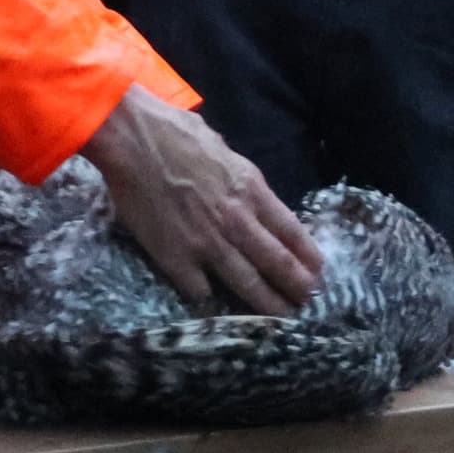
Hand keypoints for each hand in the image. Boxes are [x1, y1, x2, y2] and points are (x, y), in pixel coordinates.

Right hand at [78, 86, 320, 312]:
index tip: (319, 272)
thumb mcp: (227, 153)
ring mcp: (207, 243)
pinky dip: (211, 300)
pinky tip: (219, 308)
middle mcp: (236, 221)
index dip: (308, 256)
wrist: (134, 139)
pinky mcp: (176, 259)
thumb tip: (252, 197)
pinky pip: (201, 291)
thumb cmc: (177, 134)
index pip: (292, 232)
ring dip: (268, 304)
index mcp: (251, 190)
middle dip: (298, 287)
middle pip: (277, 263)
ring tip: (283, 318)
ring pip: (247, 283)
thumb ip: (243, 183)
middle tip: (309, 302)